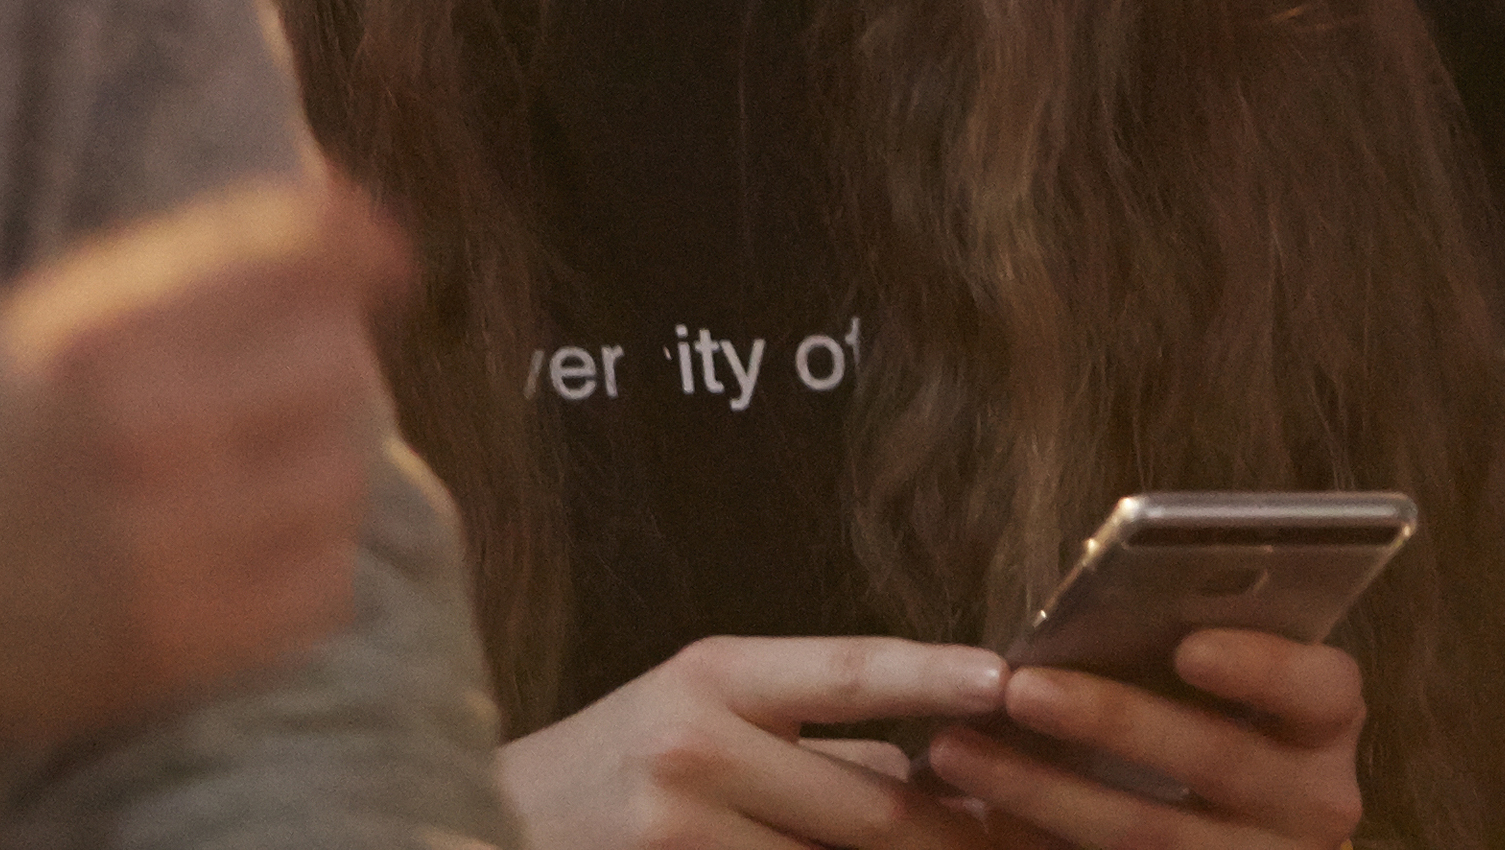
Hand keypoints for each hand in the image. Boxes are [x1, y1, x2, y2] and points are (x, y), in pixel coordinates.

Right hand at [0, 173, 410, 760]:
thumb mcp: (39, 323)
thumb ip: (182, 269)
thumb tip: (346, 220)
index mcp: (99, 337)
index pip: (290, 254)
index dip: (355, 242)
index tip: (382, 254)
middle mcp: (145, 434)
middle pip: (338, 362)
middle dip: (329, 359)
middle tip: (288, 382)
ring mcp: (168, 547)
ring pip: (344, 475)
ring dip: (322, 460)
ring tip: (264, 468)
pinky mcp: (181, 646)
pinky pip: (324, 584)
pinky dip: (309, 559)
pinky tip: (252, 548)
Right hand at [503, 637, 1010, 847]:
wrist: (496, 821)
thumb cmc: (619, 762)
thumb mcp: (704, 713)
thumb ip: (812, 735)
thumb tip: (928, 764)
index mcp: (715, 676)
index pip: (846, 672)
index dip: (933, 675)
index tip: (1007, 676)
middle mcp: (695, 747)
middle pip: (864, 802)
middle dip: (947, 831)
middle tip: (1009, 837)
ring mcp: (677, 830)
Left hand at [922, 627, 1366, 848]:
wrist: (1241, 838)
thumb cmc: (1223, 720)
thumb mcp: (1237, 685)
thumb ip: (1197, 645)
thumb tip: (1111, 591)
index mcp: (1324, 727)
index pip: (1322, 688)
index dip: (1262, 668)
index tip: (1190, 646)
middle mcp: (1311, 805)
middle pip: (1214, 759)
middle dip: (1110, 720)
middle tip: (1021, 685)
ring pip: (1144, 833)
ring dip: (1039, 790)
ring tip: (956, 746)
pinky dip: (1037, 839)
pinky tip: (975, 813)